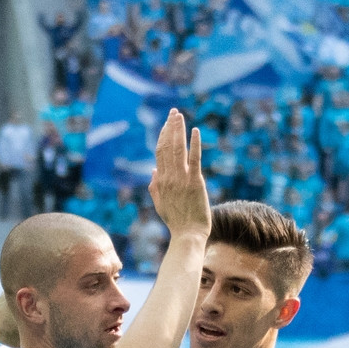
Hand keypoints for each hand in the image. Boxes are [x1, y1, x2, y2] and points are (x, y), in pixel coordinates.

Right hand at [148, 109, 208, 238]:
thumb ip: (155, 187)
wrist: (188, 235)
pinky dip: (194, 144)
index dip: (163, 136)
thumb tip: (153, 170)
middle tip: (173, 112)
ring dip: (178, 130)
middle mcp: (169, 177)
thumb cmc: (176, 222)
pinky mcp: (195, 183)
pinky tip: (195, 131)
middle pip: (167, 146)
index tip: (166, 124)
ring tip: (179, 116)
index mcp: (161, 181)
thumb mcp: (160, 204)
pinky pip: (194, 159)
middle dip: (170, 127)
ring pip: (178, 149)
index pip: (160, 152)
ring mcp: (182, 179)